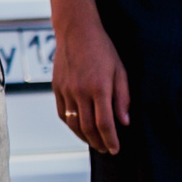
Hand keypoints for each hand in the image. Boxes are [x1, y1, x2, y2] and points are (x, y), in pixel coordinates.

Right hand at [51, 9, 129, 154]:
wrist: (76, 31)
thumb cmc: (103, 49)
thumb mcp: (120, 71)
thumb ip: (123, 98)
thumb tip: (124, 122)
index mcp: (99, 88)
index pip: (105, 123)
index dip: (111, 140)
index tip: (116, 150)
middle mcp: (80, 91)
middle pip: (87, 127)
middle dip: (98, 142)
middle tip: (106, 150)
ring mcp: (66, 90)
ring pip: (73, 123)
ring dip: (84, 137)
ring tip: (94, 143)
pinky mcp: (57, 88)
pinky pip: (63, 113)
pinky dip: (71, 125)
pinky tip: (79, 128)